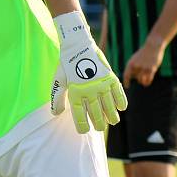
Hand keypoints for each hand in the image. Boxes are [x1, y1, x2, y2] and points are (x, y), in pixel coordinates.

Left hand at [50, 11, 127, 132]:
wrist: (78, 46)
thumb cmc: (66, 65)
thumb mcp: (59, 81)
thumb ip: (57, 98)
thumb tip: (56, 114)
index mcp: (75, 92)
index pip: (79, 115)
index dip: (82, 125)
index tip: (84, 130)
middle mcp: (89, 91)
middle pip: (96, 113)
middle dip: (99, 123)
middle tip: (100, 128)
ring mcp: (101, 84)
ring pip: (108, 106)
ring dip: (111, 116)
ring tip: (113, 121)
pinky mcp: (110, 78)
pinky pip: (118, 93)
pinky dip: (121, 102)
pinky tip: (120, 108)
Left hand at [123, 38, 164, 86]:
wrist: (152, 46)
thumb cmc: (143, 53)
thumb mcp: (135, 59)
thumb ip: (133, 67)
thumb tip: (131, 77)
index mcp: (130, 63)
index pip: (126, 75)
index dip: (126, 82)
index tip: (127, 86)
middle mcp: (136, 66)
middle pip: (135, 78)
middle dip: (137, 79)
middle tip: (139, 79)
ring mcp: (144, 68)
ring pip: (142, 80)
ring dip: (142, 82)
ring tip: (143, 82)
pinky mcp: (151, 69)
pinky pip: (148, 79)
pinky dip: (147, 82)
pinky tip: (147, 83)